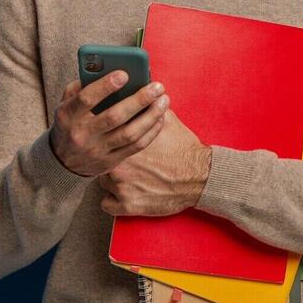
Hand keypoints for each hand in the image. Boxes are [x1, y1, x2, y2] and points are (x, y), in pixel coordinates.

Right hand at [49, 71, 168, 176]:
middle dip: (139, 100)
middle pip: (115, 117)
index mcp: (68, 115)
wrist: (62, 161)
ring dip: (151, 115)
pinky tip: (161, 117)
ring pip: (130, 133)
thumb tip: (106, 69)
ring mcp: (97, 150)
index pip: (87, 99)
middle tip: (158, 86)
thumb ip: (81, 86)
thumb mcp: (66, 103)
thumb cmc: (71, 122)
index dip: (106, 86)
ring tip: (164, 99)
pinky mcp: (111, 161)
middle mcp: (82, 134)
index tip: (125, 74)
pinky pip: (137, 146)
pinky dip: (152, 131)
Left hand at [97, 108, 211, 216]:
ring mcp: (120, 188)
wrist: (200, 175)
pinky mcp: (127, 206)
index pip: (104, 140)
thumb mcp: (168, 122)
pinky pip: (107, 205)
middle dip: (113, 161)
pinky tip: (126, 194)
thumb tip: (145, 96)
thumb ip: (150, 109)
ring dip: (114, 181)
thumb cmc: (184, 149)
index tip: (116, 144)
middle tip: (128, 162)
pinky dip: (114, 201)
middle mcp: (117, 166)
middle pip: (102, 162)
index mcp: (123, 143)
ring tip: (131, 177)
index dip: (112, 142)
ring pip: (103, 183)